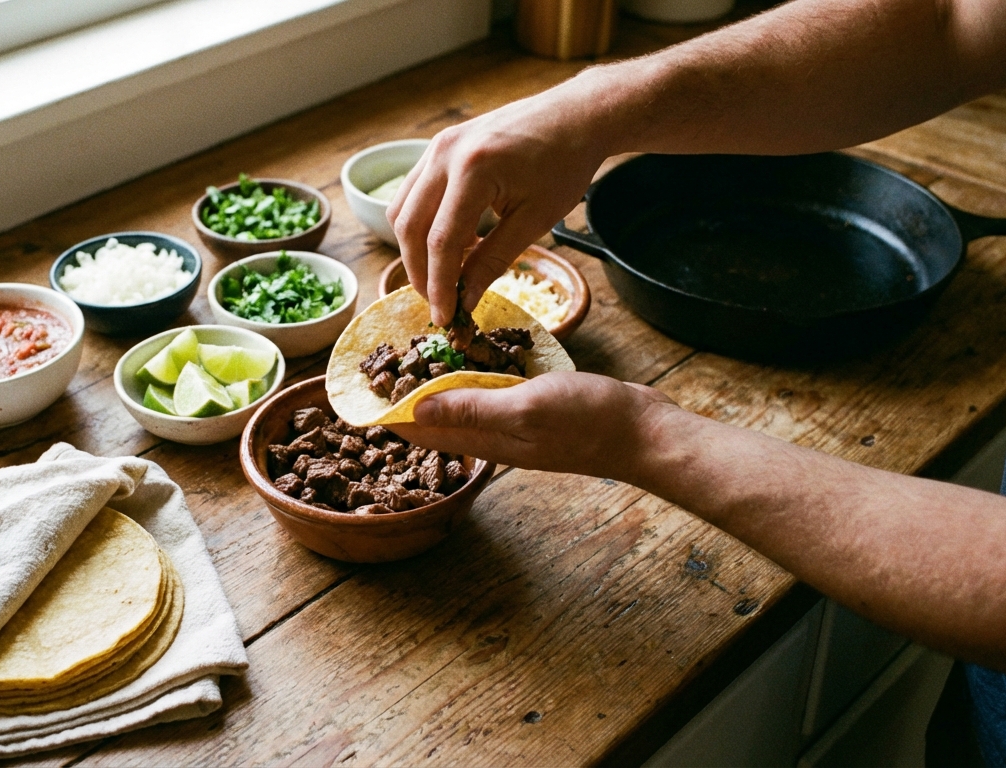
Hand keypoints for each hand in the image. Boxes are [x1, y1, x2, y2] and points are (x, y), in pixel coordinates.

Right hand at [385, 74, 610, 325]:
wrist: (576, 116)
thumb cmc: (565, 164)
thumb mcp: (534, 220)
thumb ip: (493, 261)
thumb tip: (465, 299)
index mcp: (473, 170)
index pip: (441, 242)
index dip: (439, 286)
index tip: (446, 318)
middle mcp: (445, 153)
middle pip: (408, 226)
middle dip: (419, 271)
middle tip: (440, 302)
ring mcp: (437, 146)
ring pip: (402, 209)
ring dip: (416, 248)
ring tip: (447, 273)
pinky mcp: (439, 146)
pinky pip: (414, 192)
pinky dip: (424, 223)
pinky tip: (455, 241)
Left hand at [389, 371, 677, 482]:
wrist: (645, 432)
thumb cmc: (589, 422)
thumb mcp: (524, 409)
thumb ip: (471, 409)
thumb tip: (415, 410)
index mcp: (485, 439)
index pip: (421, 431)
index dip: (388, 413)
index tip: (360, 391)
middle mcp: (494, 434)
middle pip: (436, 418)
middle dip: (405, 396)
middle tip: (380, 363)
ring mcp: (516, 422)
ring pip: (464, 403)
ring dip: (438, 383)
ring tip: (414, 354)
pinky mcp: (536, 407)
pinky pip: (493, 391)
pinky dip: (475, 374)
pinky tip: (473, 353)